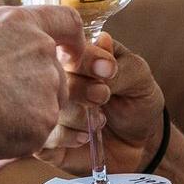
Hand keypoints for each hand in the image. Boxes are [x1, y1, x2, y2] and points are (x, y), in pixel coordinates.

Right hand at [0, 5, 86, 164]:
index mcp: (17, 22)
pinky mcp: (43, 121)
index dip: (72, 40)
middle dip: (39, 93)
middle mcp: (40, 50)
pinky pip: (38, 137)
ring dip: (27, 119)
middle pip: (58, 73)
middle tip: (7, 108)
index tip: (71, 53)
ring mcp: (46, 86)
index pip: (66, 22)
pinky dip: (17, 144)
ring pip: (50, 107)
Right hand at [36, 33, 162, 177]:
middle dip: (80, 90)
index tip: (107, 72)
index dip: (84, 61)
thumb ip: (119, 63)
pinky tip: (84, 138)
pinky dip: (65, 138)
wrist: (141, 141)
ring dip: (75, 117)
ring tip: (99, 120)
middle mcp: (55, 79)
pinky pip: (41, 137)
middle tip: (103, 97)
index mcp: (75, 55)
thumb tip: (102, 41)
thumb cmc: (137, 102)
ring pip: (43, 107)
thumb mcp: (138, 77)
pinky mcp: (46, 138)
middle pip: (47, 77)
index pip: (65, 47)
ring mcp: (47, 108)